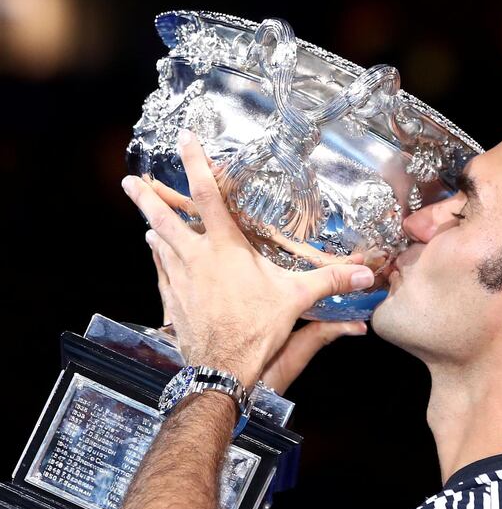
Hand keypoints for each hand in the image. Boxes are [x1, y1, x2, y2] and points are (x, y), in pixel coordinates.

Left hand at [122, 129, 374, 387]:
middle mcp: (196, 258)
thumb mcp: (296, 300)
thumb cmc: (257, 329)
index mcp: (225, 248)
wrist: (222, 369)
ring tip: (146, 218)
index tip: (184, 139)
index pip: (208, 195)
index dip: (195, 163)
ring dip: (152, 228)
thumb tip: (366, 273)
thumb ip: (330, 281)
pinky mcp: (172, 301)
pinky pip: (161, 272)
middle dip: (145, 197)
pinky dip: (158, 259)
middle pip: (164, 219)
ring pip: (159, 245)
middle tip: (129, 181)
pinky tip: (156, 255)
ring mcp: (180, 280)